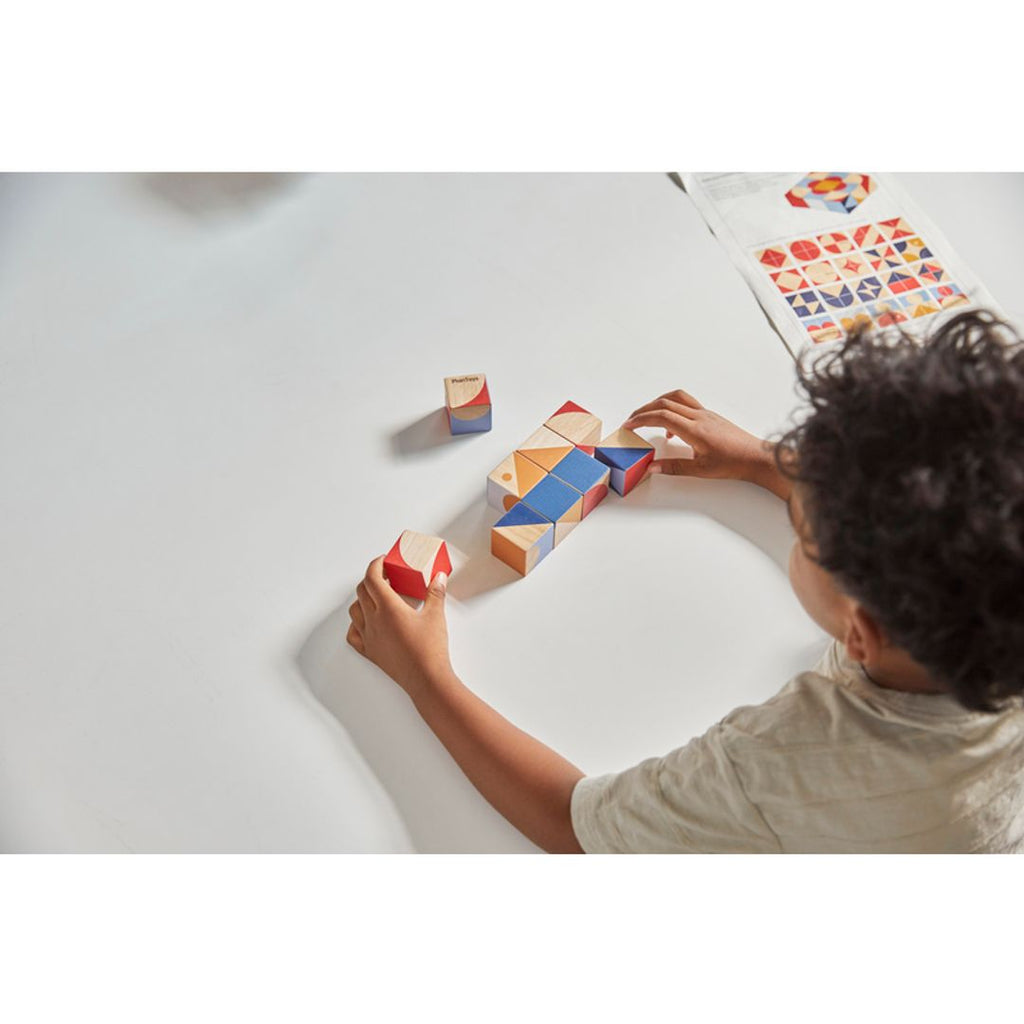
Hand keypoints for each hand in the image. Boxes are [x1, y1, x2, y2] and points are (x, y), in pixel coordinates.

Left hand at [347, 556, 453, 696]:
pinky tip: (365, 622)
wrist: (426, 679)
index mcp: (388, 608)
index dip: (375, 565)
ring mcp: (369, 637)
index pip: (372, 578)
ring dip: (362, 599)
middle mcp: (373, 620)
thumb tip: (439, 577)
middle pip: (362, 591)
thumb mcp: (436, 615)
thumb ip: (435, 592)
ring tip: (376, 597)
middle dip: (371, 579)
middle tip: (385, 576)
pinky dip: (355, 624)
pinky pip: (353, 634)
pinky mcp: (370, 652)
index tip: (383, 561)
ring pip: (354, 611)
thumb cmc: (430, 649)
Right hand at [623, 389, 789, 498]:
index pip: (662, 416)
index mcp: (695, 430)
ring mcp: (705, 413)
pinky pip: (686, 404)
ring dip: (657, 403)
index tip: (628, 425)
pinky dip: (671, 408)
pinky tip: (671, 428)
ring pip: (675, 398)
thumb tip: (652, 467)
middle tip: (631, 420)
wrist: (756, 457)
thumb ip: (674, 467)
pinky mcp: (709, 415)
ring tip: (647, 417)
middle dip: (644, 410)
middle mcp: (699, 417)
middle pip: (665, 403)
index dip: (642, 419)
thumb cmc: (733, 463)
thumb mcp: (701, 470)